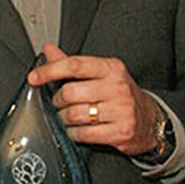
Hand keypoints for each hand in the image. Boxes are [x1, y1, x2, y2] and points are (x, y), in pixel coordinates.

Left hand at [27, 43, 161, 156]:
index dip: (49, 71)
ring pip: (74, 114)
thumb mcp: (102, 74)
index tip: (34, 78)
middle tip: (60, 103)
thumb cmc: (120, 95)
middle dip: (58, 101)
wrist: (150, 120)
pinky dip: (74, 133)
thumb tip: (49, 50)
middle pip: (70, 92)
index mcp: (111, 68)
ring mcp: (121, 110)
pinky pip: (83, 134)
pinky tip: (77, 129)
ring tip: (69, 117)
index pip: (74, 65)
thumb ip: (73, 64)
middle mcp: (117, 87)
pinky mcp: (120, 131)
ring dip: (64, 118)